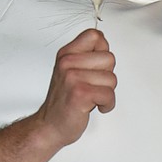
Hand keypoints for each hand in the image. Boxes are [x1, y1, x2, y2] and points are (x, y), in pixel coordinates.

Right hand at [36, 28, 116, 146]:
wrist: (49, 126)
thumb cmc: (64, 101)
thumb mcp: (70, 71)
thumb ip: (86, 55)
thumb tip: (103, 42)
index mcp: (66, 54)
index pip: (94, 35)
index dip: (102, 51)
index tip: (95, 67)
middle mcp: (67, 63)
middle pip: (109, 58)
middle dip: (107, 76)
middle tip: (92, 86)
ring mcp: (72, 77)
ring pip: (112, 79)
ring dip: (107, 92)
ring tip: (92, 98)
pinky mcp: (80, 94)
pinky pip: (109, 94)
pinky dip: (107, 104)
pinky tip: (95, 107)